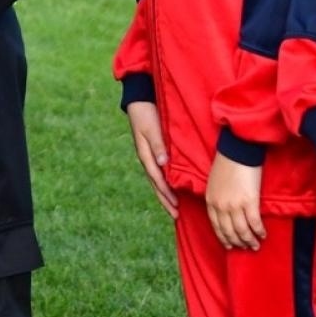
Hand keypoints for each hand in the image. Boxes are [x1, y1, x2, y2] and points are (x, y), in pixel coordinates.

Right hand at [126, 101, 177, 217]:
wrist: (139, 100)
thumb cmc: (146, 113)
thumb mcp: (150, 128)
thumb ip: (157, 145)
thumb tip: (162, 164)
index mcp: (145, 155)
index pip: (158, 179)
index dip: (166, 194)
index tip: (175, 207)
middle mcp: (147, 158)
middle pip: (157, 184)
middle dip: (166, 200)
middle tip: (176, 215)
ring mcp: (149, 155)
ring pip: (158, 180)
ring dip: (165, 194)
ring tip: (174, 207)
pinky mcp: (153, 151)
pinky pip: (160, 171)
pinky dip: (165, 182)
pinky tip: (172, 186)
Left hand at [207, 150, 265, 250]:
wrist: (238, 151)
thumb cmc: (226, 164)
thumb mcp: (213, 183)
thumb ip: (217, 198)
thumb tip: (225, 213)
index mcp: (210, 201)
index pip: (216, 227)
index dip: (224, 238)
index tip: (230, 246)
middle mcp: (221, 206)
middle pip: (229, 232)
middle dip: (238, 243)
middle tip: (245, 248)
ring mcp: (234, 205)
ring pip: (242, 231)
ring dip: (249, 241)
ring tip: (255, 245)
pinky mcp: (249, 202)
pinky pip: (254, 223)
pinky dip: (259, 231)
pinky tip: (262, 234)